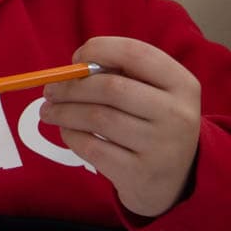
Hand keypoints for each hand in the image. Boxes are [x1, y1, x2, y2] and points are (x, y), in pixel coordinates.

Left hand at [40, 36, 201, 218]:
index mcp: (182, 84)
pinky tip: (67, 131)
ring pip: (97, 118)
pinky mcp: (140, 174)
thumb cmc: (152, 122)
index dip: (98, 50)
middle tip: (50, 90)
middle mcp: (177, 114)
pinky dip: (71, 135)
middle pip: (110, 88)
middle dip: (71, 86)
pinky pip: (92, 147)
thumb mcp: (153, 93)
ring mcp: (161, 147)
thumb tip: (74, 68)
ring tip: (49, 111)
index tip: (76, 59)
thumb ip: (120, 73)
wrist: (175, 180)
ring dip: (63, 111)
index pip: (135, 53)